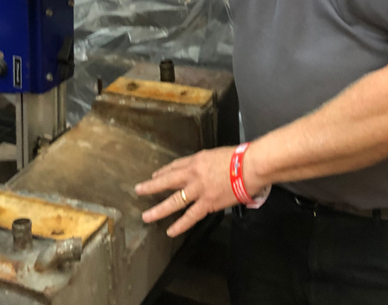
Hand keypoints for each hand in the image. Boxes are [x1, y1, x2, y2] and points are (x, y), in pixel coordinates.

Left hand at [135, 147, 265, 237]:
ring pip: (174, 201)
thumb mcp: (215, 155)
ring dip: (159, 210)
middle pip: (167, 181)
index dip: (163, 172)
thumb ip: (204, 163)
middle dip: (151, 187)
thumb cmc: (237, 158)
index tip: (155, 176)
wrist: (249, 166)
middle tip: (138, 191)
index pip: (175, 166)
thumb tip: (201, 169)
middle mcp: (193, 175)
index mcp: (195, 161)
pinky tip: (170, 232)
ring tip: (147, 217)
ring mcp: (198, 190)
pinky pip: (190, 216)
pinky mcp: (207, 204)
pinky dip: (180, 225)